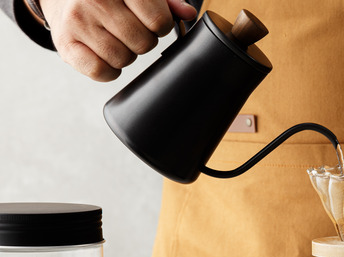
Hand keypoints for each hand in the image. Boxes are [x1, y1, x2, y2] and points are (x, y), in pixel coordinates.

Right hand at [39, 0, 197, 81]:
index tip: (152, 22)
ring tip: (116, 39)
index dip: (161, 26)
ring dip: (126, 55)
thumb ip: (165, 1)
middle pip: (143, 43)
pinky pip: (100, 72)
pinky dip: (109, 71)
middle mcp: (95, 0)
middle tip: (131, 31)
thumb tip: (189, 13)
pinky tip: (105, 55)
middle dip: (143, 41)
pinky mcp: (65, 44)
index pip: (158, 21)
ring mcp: (78, 22)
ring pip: (123, 59)